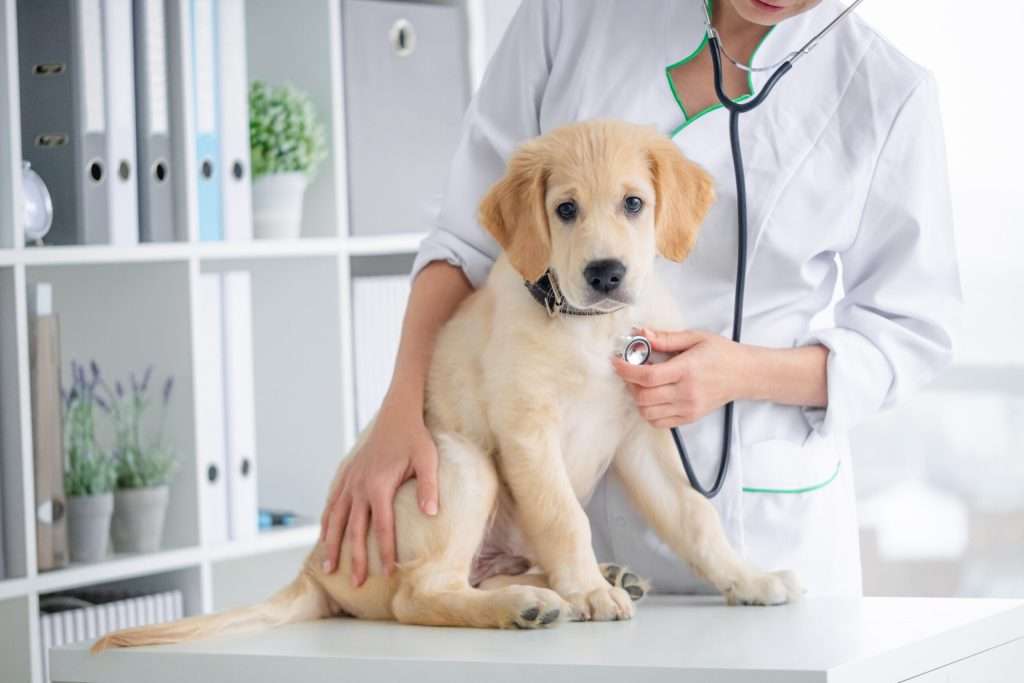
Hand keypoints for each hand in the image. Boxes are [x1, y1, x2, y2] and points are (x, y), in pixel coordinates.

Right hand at [319, 399, 438, 584]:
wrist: (396, 414)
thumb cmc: (415, 438)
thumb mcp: (427, 459)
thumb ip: (429, 487)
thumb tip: (431, 514)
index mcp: (379, 486)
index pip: (383, 527)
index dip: (385, 551)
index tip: (387, 573)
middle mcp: (359, 486)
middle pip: (354, 530)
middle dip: (355, 558)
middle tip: (356, 583)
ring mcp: (349, 481)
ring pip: (335, 519)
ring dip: (331, 544)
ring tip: (328, 567)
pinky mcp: (345, 475)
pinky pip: (331, 503)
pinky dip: (326, 522)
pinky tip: (324, 536)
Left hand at [612, 328, 749, 427]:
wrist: (745, 375)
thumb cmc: (721, 353)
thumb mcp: (695, 337)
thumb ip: (666, 338)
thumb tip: (640, 333)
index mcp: (687, 370)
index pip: (648, 376)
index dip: (626, 370)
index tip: (616, 362)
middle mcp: (686, 393)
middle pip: (644, 397)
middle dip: (630, 383)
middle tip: (631, 371)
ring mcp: (688, 409)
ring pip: (648, 413)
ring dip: (638, 399)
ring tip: (643, 384)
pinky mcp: (689, 418)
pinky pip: (658, 422)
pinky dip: (648, 411)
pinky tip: (653, 397)